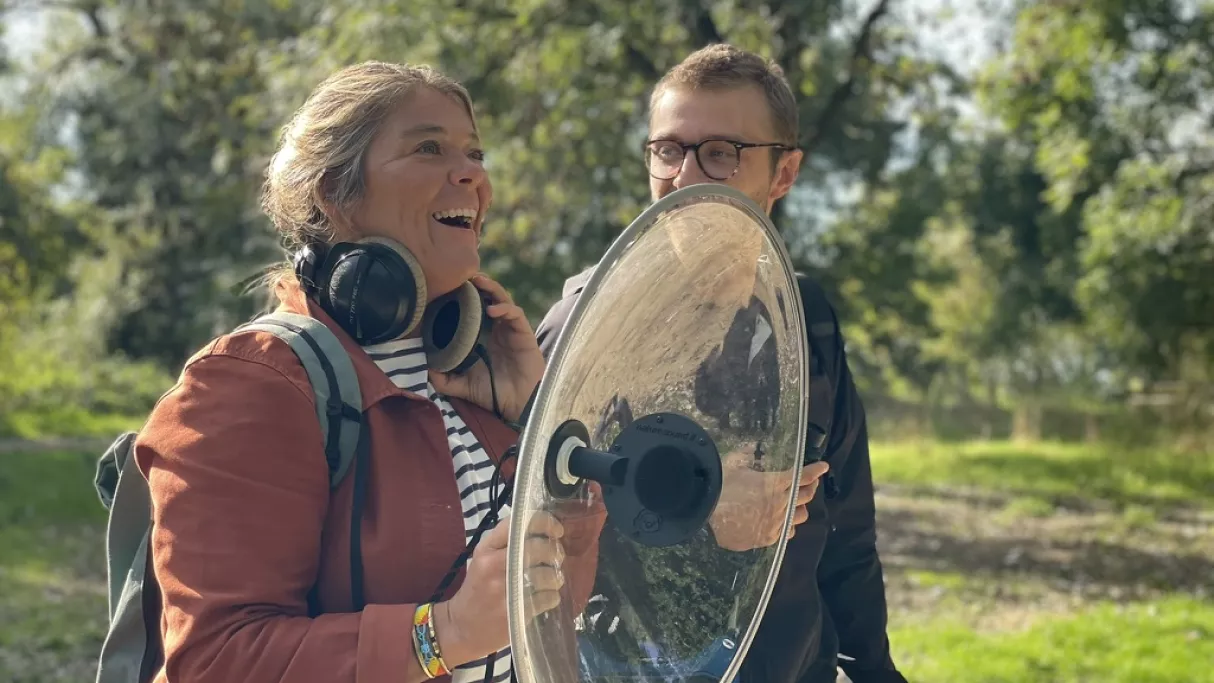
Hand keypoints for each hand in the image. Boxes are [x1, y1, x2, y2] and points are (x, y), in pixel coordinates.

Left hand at [429, 274, 544, 422]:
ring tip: (479, 282)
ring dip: (491, 288)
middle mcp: (495, 328)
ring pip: (502, 299)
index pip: (472, 309)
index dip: (462, 296)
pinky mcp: (523, 333)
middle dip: (477, 285)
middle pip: (487, 298)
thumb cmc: (492, 393)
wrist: (517, 404)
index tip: (448, 287)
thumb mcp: (461, 385)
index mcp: (481, 335)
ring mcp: (510, 329)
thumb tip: (424, 368)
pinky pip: (515, 314)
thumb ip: (443, 378)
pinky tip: (494, 310)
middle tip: (464, 277)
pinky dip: (505, 308)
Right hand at [435, 512, 565, 665]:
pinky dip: (552, 596)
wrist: (461, 628)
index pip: (517, 524)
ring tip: (553, 580)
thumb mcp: (483, 560)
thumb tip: (544, 532)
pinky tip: (546, 598)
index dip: (543, 522)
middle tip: (558, 557)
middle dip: (554, 551)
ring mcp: (504, 591)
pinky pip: (547, 598)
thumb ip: (507, 544)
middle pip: (535, 548)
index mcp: (486, 549)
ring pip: (545, 574)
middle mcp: (493, 566)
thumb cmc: (478, 589)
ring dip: (556, 576)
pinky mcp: (515, 612)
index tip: (557, 530)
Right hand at [709, 445, 828, 551]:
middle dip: (811, 486)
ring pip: (801, 515)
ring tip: (796, 503)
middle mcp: (781, 503)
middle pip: (806, 496)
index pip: (803, 476)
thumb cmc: (718, 485)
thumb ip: (745, 454)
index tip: (824, 467)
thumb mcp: (732, 463)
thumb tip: (751, 447)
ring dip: (801, 506)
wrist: (704, 514)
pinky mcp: (769, 537)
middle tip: (810, 483)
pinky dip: (789, 524)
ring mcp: (776, 522)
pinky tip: (784, 521)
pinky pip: (788, 532)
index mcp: (775, 482)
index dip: (815, 470)